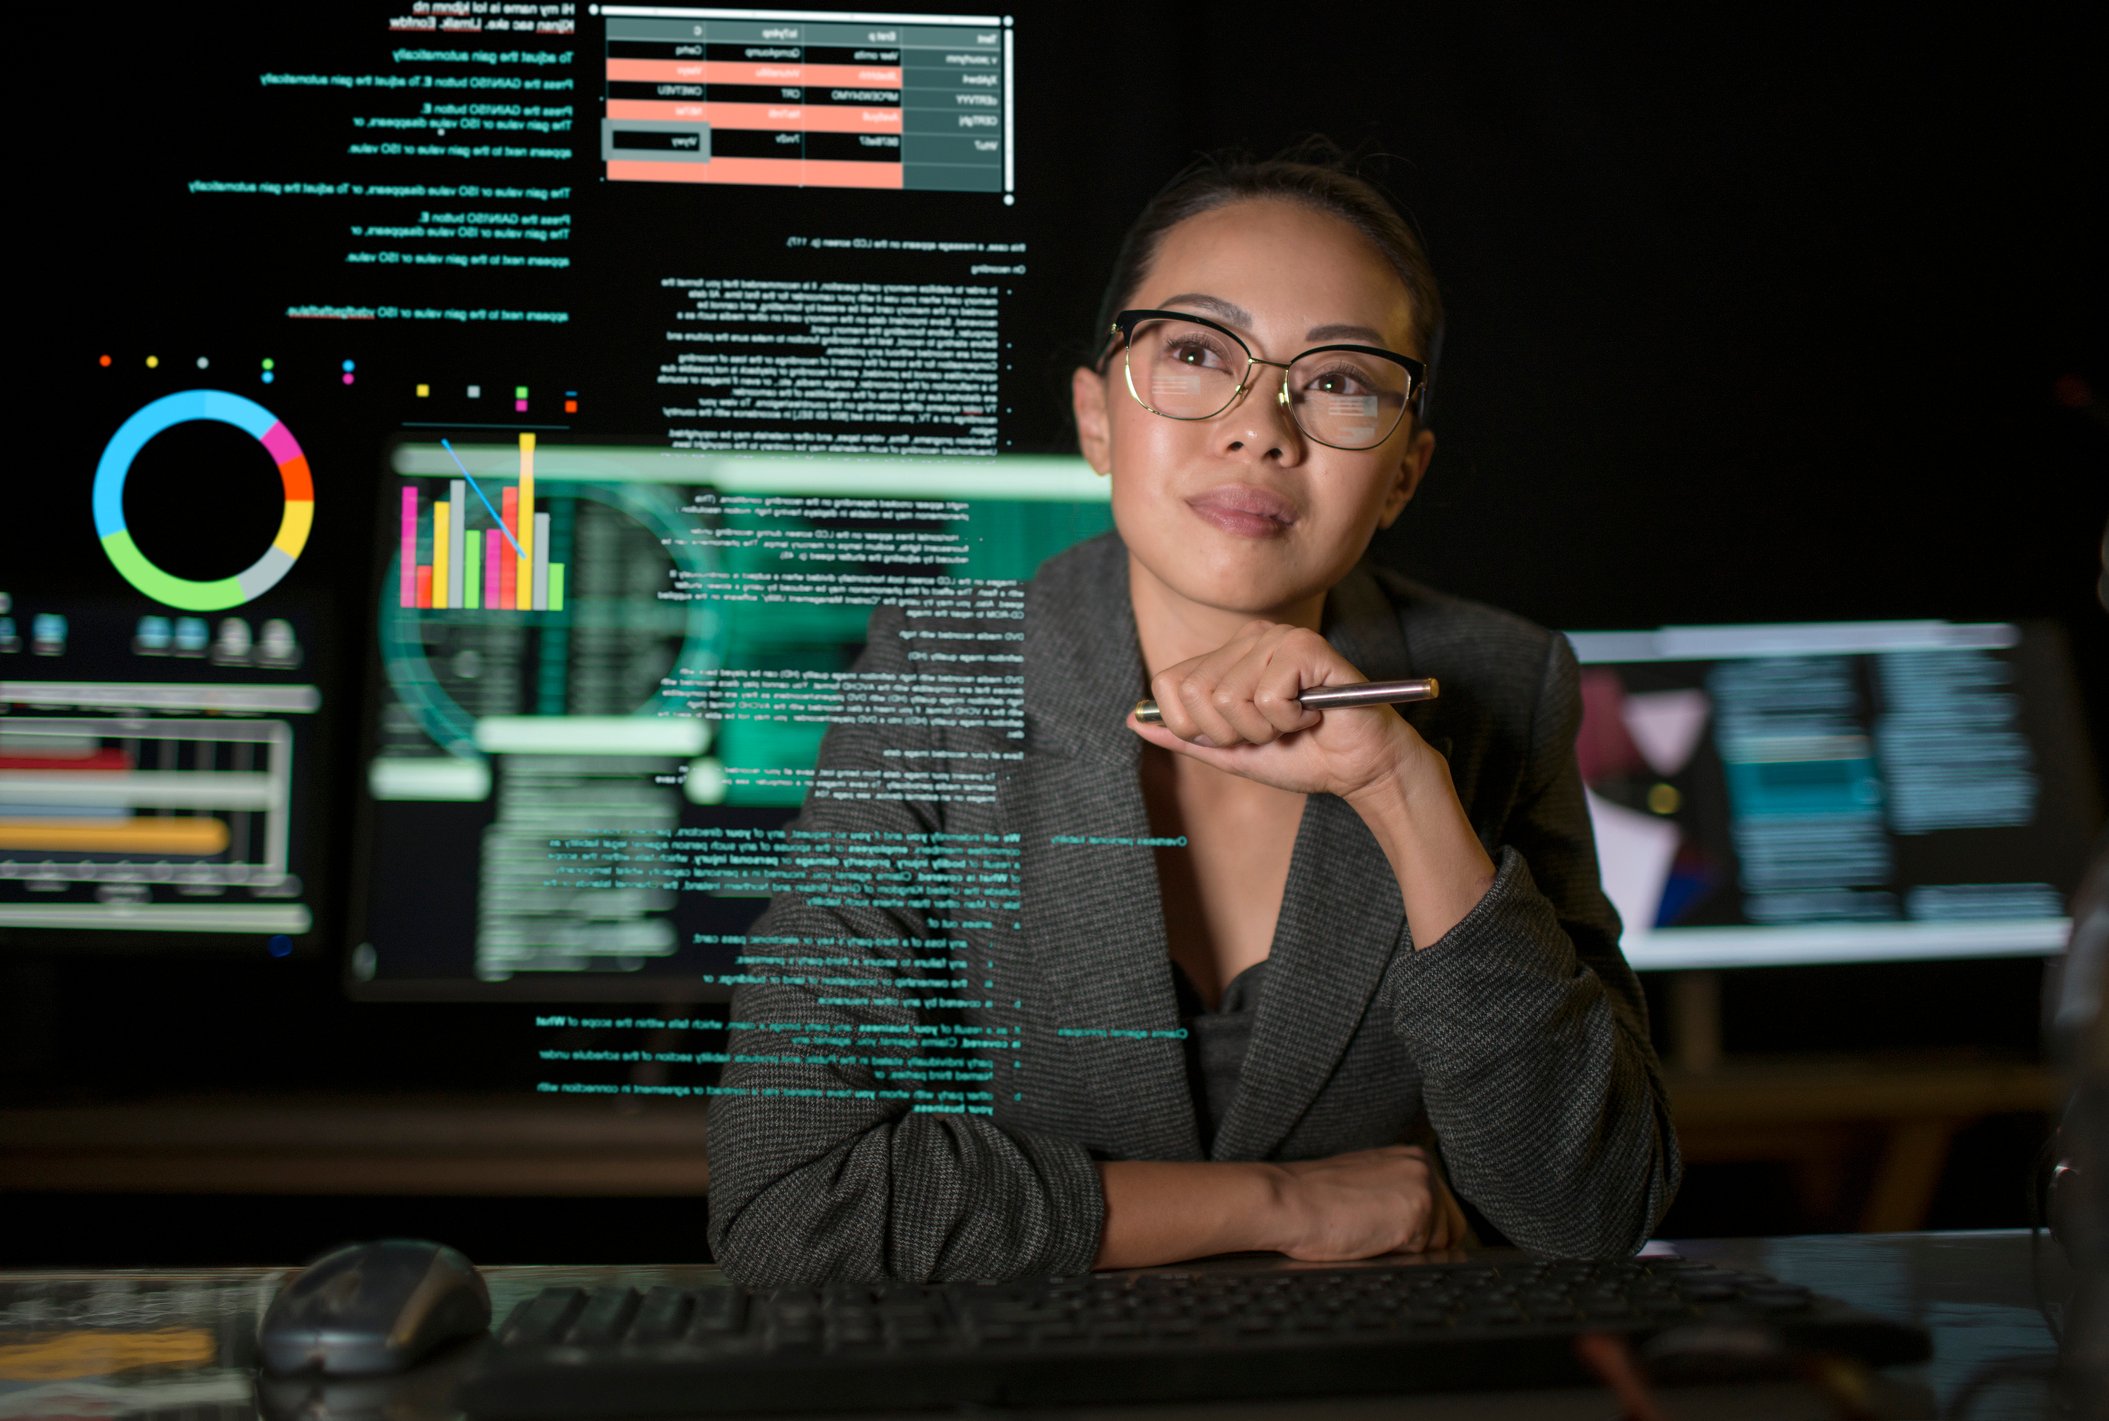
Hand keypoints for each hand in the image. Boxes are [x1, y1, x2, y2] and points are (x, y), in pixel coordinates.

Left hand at [1127, 620, 1436, 800]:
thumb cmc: (1301, 756)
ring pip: (1229, 698)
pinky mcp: (1306, 646)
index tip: (1236, 735)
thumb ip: (1184, 735)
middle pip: (1196, 694)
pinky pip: (1266, 697)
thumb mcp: (1230, 751)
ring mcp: (1278, 637)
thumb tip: (1131, 719)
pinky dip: (1288, 720)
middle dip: (1231, 733)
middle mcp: (1250, 637)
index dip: (1194, 726)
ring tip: (1294, 722)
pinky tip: (1312, 714)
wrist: (1359, 768)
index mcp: (1228, 655)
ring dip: (1263, 729)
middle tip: (1271, 731)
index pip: (1169, 684)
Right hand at [1266, 1146, 1469, 1260]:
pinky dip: (1397, 1254)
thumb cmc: (1316, 1199)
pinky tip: (1369, 1235)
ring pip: (1436, 1245)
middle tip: (1370, 1226)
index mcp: (1412, 1157)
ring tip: (1367, 1229)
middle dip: (1415, 1241)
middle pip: (1447, 1229)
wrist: (1288, 1201)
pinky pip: (1422, 1254)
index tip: (1378, 1223)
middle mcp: (1423, 1165)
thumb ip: (1399, 1195)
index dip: (1414, 1231)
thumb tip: (1431, 1232)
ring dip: (1405, 1248)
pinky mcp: (1418, 1211)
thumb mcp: (1367, 1185)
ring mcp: (1423, 1186)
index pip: (1442, 1212)